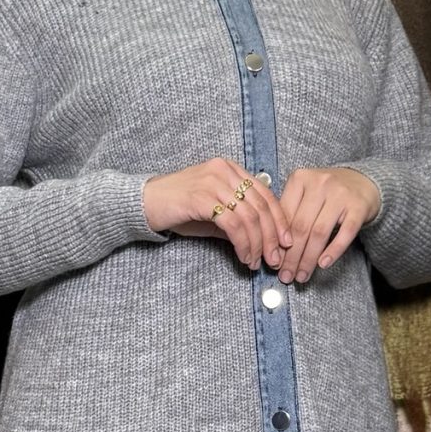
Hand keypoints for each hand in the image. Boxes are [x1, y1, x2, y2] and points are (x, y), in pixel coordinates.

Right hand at [142, 159, 288, 269]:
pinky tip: (243, 256)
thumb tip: (266, 242)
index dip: (280, 219)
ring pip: (249, 216)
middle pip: (261, 206)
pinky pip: (233, 223)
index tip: (286, 242)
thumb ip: (239, 219)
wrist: (145, 203)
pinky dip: (242, 243)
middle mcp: (224, 170)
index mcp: (230, 169)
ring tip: (256, 262)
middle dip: (272, 236)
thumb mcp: (214, 211)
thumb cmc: (180, 209)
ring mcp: (213, 182)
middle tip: (274, 259)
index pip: (266, 193)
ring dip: (257, 244)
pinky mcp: (202, 197)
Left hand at [273, 166, 382, 283]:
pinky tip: (323, 264)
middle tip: (286, 275)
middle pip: (301, 227)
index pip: (285, 216)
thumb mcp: (306, 194)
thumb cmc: (328, 193)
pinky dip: (333, 251)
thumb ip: (290, 214)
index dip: (277, 243)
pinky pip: (345, 233)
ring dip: (309, 259)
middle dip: (292, 256)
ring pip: (319, 232)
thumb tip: (276, 251)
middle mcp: (320, 183)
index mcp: (300, 178)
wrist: (363, 182)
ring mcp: (340, 194)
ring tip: (302, 275)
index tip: (274, 262)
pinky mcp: (358, 207)